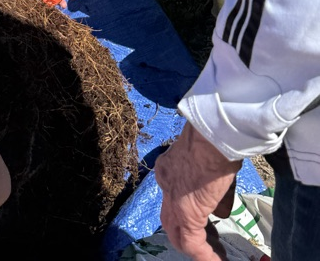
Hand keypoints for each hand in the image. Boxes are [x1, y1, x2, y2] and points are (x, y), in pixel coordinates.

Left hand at [156, 123, 239, 260]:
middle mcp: (165, 182)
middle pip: (170, 218)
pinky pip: (191, 243)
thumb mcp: (212, 162)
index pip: (173, 195)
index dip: (187, 211)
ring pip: (176, 233)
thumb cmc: (217, 140)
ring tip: (215, 256)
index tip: (206, 220)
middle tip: (208, 244)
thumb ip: (213, 188)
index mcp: (169, 166)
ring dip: (195, 248)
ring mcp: (172, 198)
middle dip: (186, 234)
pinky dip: (204, 255)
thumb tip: (218, 211)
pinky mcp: (185, 212)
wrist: (214, 135)